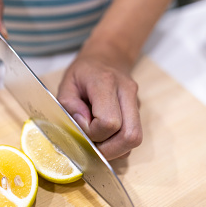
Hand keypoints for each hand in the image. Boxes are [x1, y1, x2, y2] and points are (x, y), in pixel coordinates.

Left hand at [57, 40, 141, 159]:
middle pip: (130, 135)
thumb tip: (83, 126)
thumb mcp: (67, 83)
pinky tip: (105, 138)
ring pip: (135, 139)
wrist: (108, 56)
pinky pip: (133, 136)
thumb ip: (69, 106)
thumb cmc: (84, 71)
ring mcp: (136, 103)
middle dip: (109, 150)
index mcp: (106, 83)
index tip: (81, 125)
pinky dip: (119, 145)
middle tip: (91, 147)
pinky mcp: (138, 111)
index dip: (93, 133)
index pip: (109, 122)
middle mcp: (127, 93)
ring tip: (98, 143)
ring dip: (116, 150)